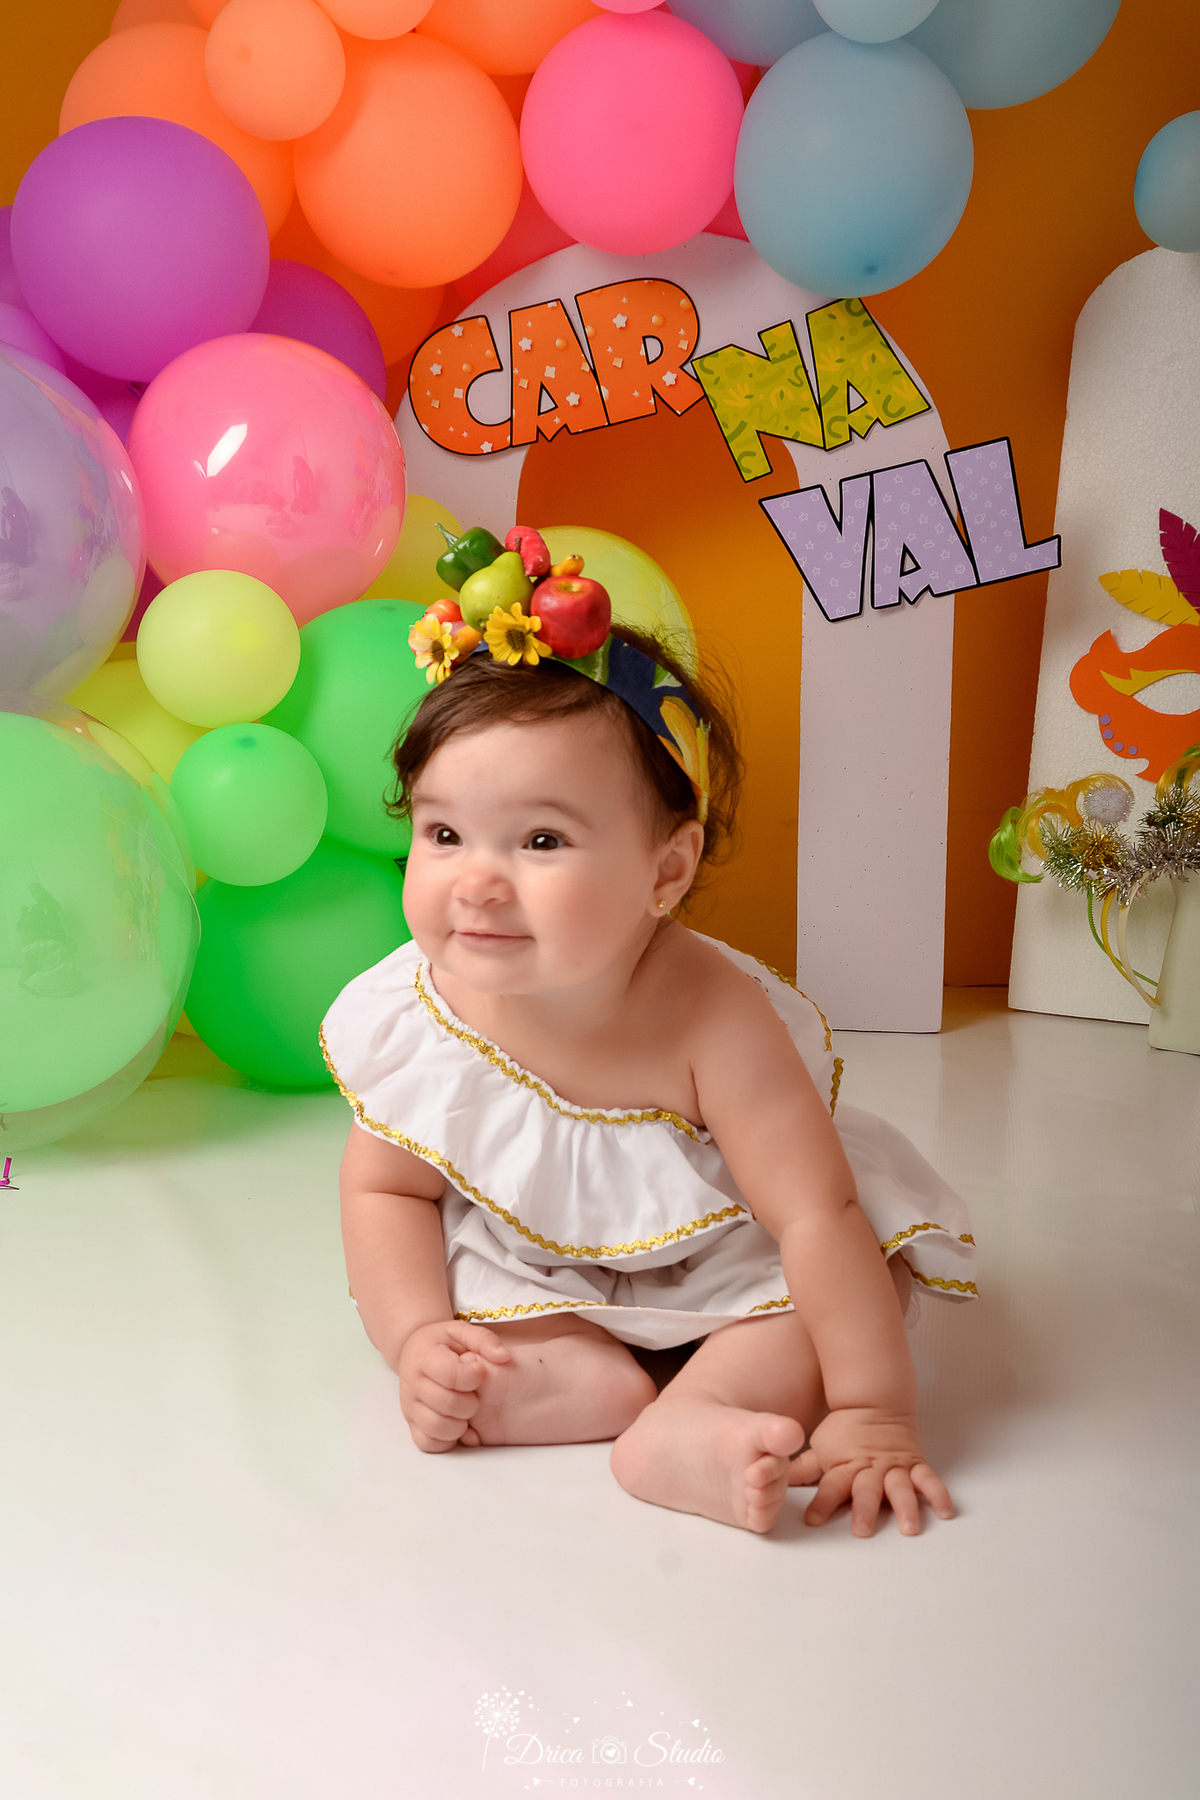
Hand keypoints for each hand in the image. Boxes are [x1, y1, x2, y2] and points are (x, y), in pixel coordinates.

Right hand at [397, 1319, 511, 1452]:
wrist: (414, 1354)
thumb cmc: (442, 1343)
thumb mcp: (461, 1331)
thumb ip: (484, 1340)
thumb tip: (504, 1357)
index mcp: (424, 1357)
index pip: (452, 1375)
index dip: (473, 1376)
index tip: (478, 1371)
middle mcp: (412, 1383)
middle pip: (447, 1404)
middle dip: (471, 1402)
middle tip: (474, 1394)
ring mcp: (409, 1407)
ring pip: (436, 1428)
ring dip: (459, 1424)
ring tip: (465, 1412)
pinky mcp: (411, 1424)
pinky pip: (427, 1442)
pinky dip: (445, 1440)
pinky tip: (455, 1424)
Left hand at [789, 1407, 954, 1536]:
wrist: (874, 1402)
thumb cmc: (843, 1431)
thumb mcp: (819, 1448)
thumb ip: (801, 1469)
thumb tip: (772, 1479)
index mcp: (844, 1467)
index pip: (830, 1487)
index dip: (821, 1503)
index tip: (812, 1520)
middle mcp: (870, 1470)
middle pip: (866, 1491)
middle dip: (864, 1510)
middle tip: (862, 1530)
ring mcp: (894, 1468)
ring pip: (900, 1489)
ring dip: (905, 1508)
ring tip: (909, 1527)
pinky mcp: (914, 1465)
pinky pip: (928, 1480)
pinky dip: (938, 1494)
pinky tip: (945, 1511)